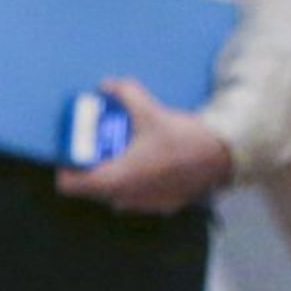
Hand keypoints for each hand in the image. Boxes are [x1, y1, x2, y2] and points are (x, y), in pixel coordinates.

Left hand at [54, 78, 232, 214]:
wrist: (224, 157)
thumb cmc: (182, 138)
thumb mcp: (150, 110)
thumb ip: (124, 94)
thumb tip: (107, 84)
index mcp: (115, 179)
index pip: (71, 186)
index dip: (66, 168)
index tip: (72, 151)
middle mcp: (126, 198)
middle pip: (93, 187)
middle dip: (93, 165)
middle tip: (100, 144)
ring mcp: (146, 205)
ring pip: (116, 192)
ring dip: (115, 174)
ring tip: (125, 150)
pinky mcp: (164, 205)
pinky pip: (139, 195)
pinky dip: (137, 181)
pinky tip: (149, 161)